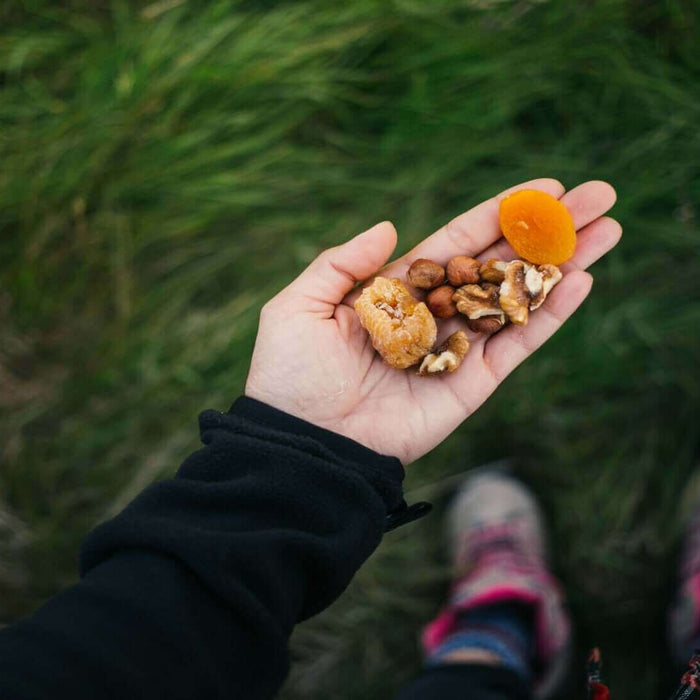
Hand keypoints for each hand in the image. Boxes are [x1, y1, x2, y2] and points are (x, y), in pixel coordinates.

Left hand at [245, 179, 620, 464]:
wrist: (304, 442)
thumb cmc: (292, 373)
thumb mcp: (301, 304)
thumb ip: (343, 262)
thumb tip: (392, 226)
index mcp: (398, 289)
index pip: (459, 241)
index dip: (501, 214)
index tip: (545, 188)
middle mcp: (434, 314)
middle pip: (501, 263)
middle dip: (548, 232)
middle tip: (599, 196)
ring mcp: (457, 348)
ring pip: (518, 299)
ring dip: (564, 265)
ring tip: (608, 231)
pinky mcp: (471, 384)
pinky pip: (516, 344)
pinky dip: (549, 315)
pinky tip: (581, 281)